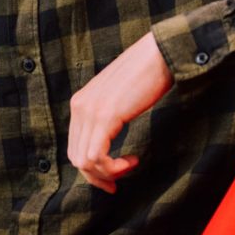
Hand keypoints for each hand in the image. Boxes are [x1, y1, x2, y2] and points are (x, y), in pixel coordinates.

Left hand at [68, 31, 172, 192]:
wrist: (160, 54)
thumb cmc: (146, 74)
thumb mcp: (118, 97)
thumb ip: (107, 114)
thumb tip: (108, 137)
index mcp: (80, 102)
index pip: (75, 146)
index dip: (92, 168)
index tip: (115, 175)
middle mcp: (79, 107)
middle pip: (76, 157)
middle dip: (98, 176)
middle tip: (120, 181)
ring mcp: (89, 111)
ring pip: (84, 161)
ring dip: (108, 174)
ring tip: (129, 167)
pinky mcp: (104, 116)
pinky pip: (96, 157)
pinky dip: (113, 168)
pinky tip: (132, 161)